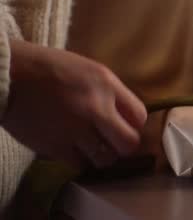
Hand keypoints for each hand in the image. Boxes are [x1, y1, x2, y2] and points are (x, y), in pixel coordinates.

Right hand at [1, 40, 146, 168]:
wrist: (8, 75)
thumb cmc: (48, 68)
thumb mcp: (88, 69)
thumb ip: (109, 92)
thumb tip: (124, 116)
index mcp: (106, 84)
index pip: (139, 116)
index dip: (133, 126)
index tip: (123, 127)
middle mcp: (96, 107)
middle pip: (129, 143)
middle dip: (123, 147)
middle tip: (112, 144)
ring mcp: (76, 128)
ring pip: (105, 159)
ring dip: (100, 156)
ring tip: (90, 147)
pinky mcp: (55, 145)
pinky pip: (78, 164)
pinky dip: (77, 160)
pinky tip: (71, 149)